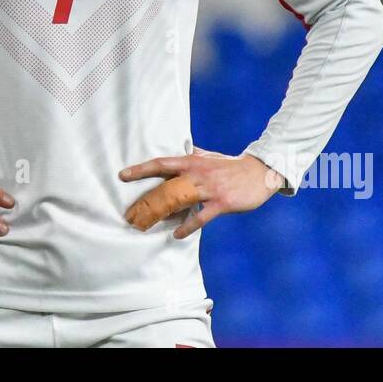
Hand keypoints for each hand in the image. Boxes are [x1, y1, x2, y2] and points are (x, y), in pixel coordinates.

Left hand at [121, 148, 285, 237]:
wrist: (260, 172)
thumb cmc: (230, 165)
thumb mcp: (209, 155)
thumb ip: (192, 153)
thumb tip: (179, 147)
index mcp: (192, 161)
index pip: (161, 163)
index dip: (141, 169)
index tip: (122, 175)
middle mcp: (197, 174)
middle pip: (165, 185)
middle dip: (147, 199)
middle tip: (130, 212)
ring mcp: (209, 188)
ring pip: (180, 201)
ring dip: (163, 214)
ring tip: (148, 225)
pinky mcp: (221, 203)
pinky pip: (200, 217)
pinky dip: (187, 227)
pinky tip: (177, 234)